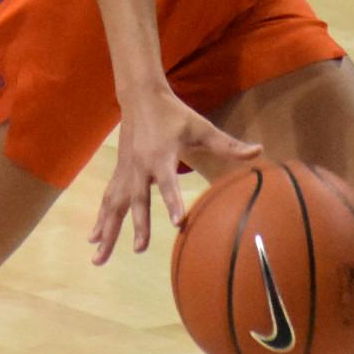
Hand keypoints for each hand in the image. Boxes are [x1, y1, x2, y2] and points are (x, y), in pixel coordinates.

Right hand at [89, 86, 260, 263]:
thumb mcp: (201, 126)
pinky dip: (101, 219)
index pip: (168, 182)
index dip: (172, 201)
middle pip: (137, 200)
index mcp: (161, 155)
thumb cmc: (174, 113)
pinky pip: (109, 199)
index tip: (177, 222)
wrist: (140, 97)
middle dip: (138, 225)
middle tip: (141, 249)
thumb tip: (260, 151)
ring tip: (99, 257)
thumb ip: (228, 144)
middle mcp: (140, 166)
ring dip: (107, 230)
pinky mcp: (119, 172)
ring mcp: (126, 170)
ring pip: (115, 205)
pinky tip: (93, 239)